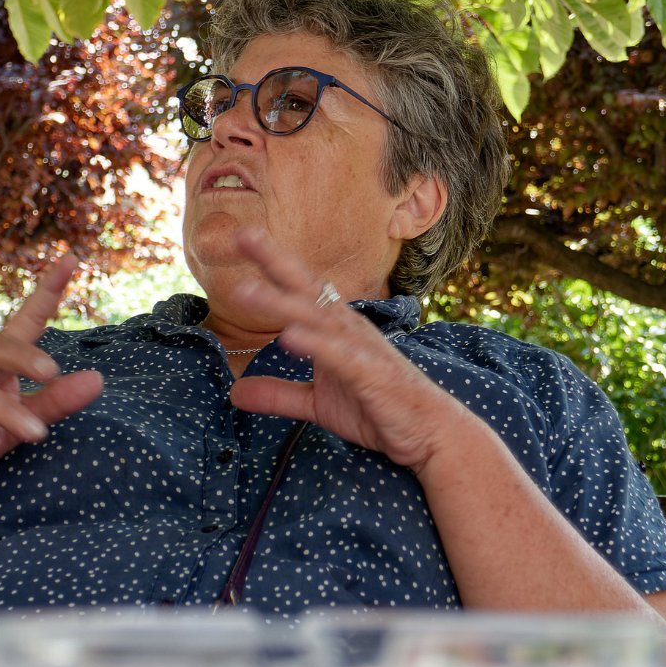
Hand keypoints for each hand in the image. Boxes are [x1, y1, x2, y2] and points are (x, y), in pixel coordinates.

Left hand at [224, 228, 475, 471]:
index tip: (241, 237)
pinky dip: (314, 344)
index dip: (271, 264)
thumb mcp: (318, 405)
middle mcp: (348, 328)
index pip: (300, 290)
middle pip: (307, 288)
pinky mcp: (372, 374)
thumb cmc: (379, 409)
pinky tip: (288, 335)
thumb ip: (279, 395)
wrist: (431, 433)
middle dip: (275, 261)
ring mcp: (361, 348)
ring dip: (280, 303)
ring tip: (245, 291)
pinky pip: (339, 356)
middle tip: (242, 233)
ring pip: (316, 319)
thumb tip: (234, 393)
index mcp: (336, 329)